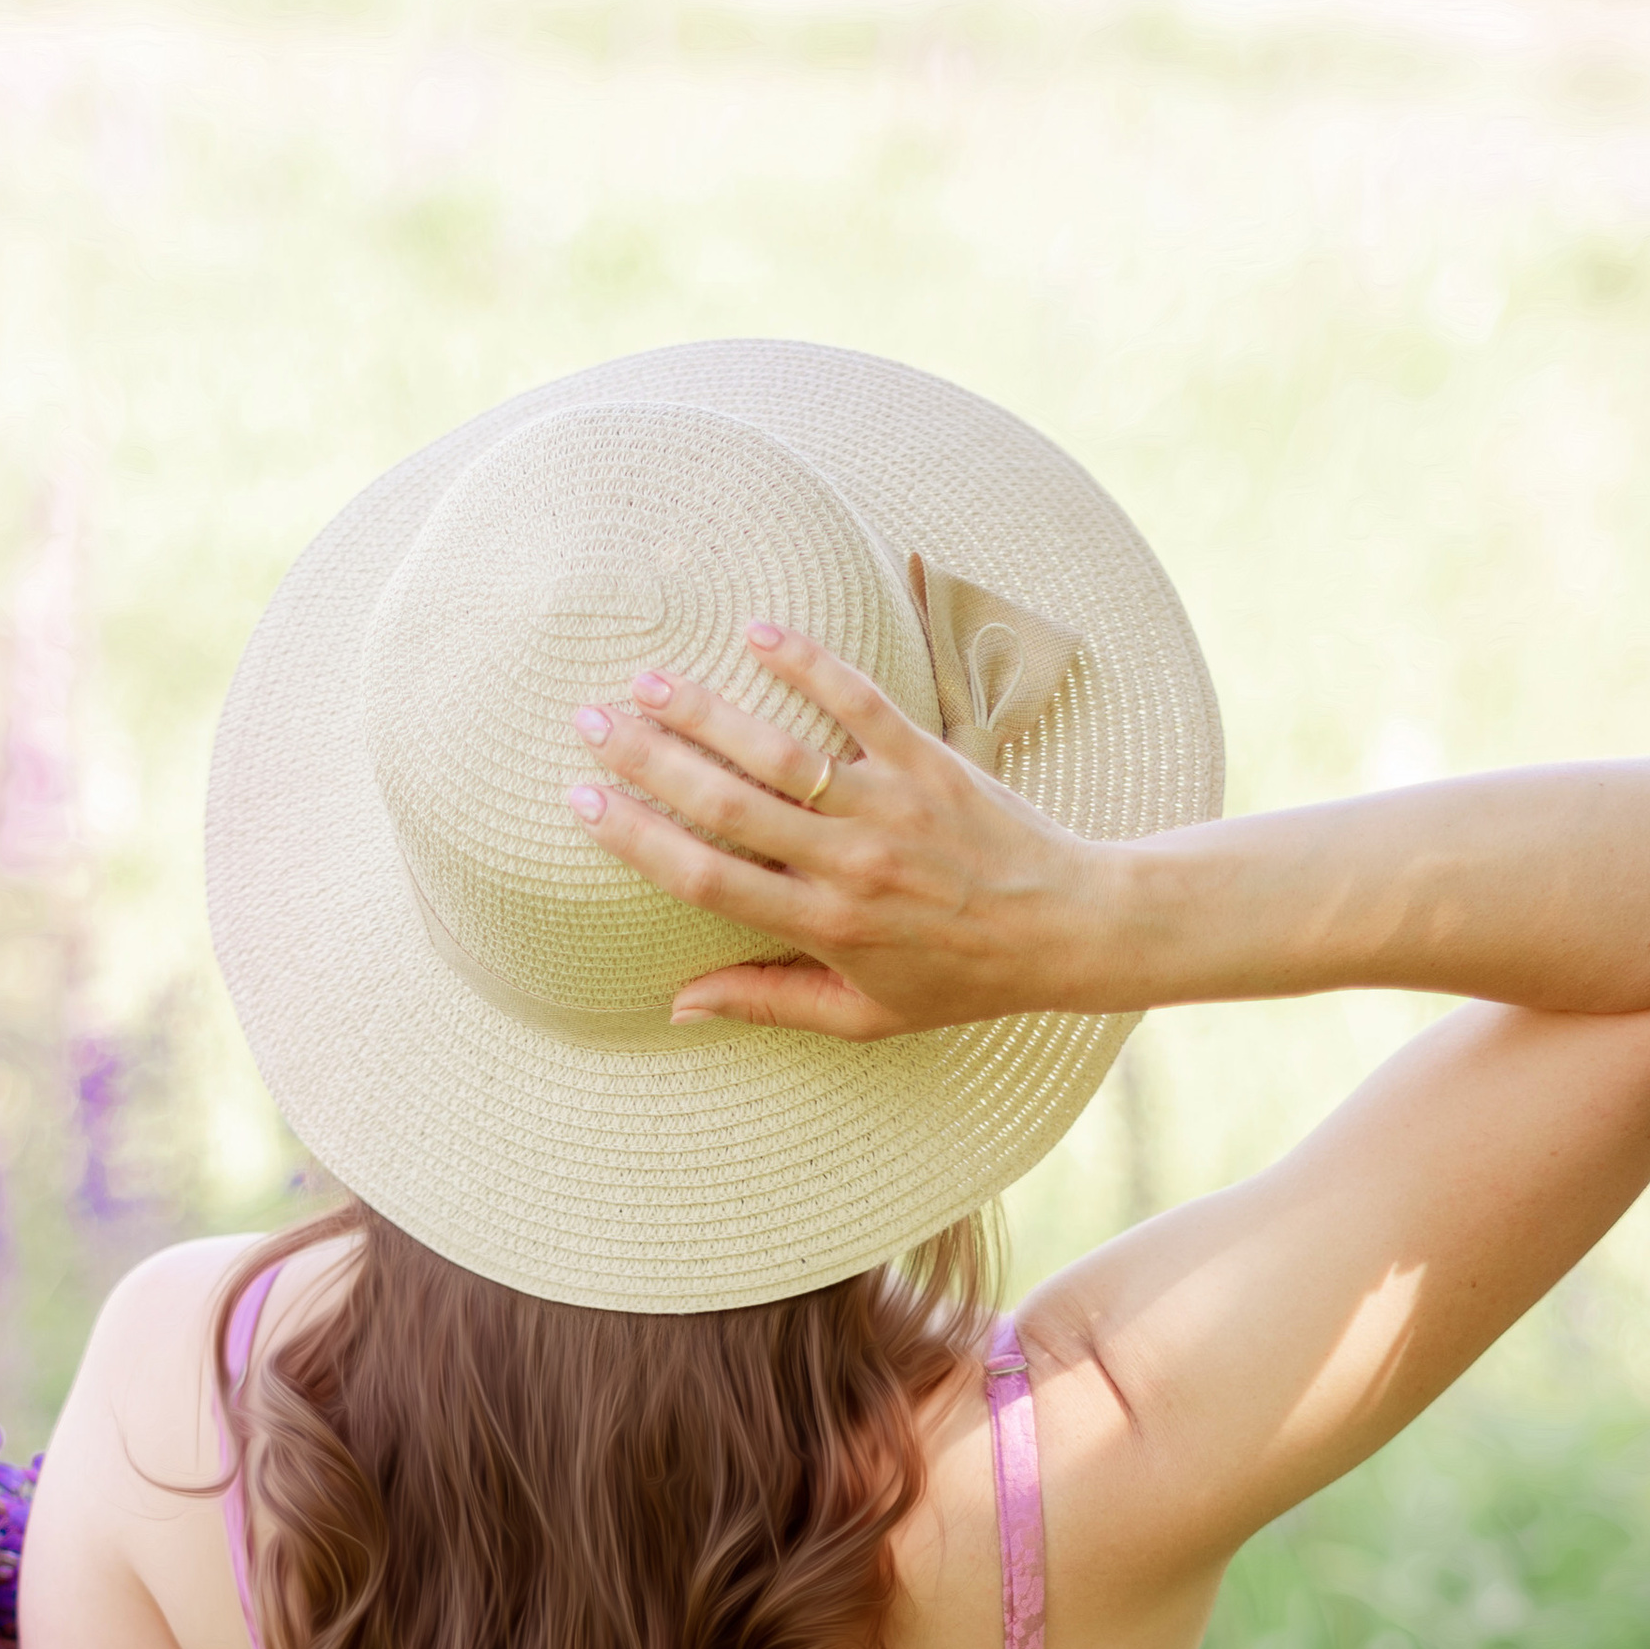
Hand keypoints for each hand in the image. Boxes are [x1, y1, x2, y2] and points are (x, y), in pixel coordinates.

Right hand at [565, 623, 1120, 1040]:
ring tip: (648, 679)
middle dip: (648, 759)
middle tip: (589, 720)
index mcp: (824, 928)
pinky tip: (757, 632)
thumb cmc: (961, 978)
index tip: (581, 803)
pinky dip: (809, 663)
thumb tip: (676, 1006)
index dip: (636, 840)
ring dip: (707, 710)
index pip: (706, 879)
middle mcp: (849, 864)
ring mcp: (889, 806)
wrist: (1068, 927)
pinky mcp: (930, 760)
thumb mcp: (864, 1016)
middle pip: (725, 805)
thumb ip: (767, 1003)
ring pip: (780, 751)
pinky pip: (861, 702)